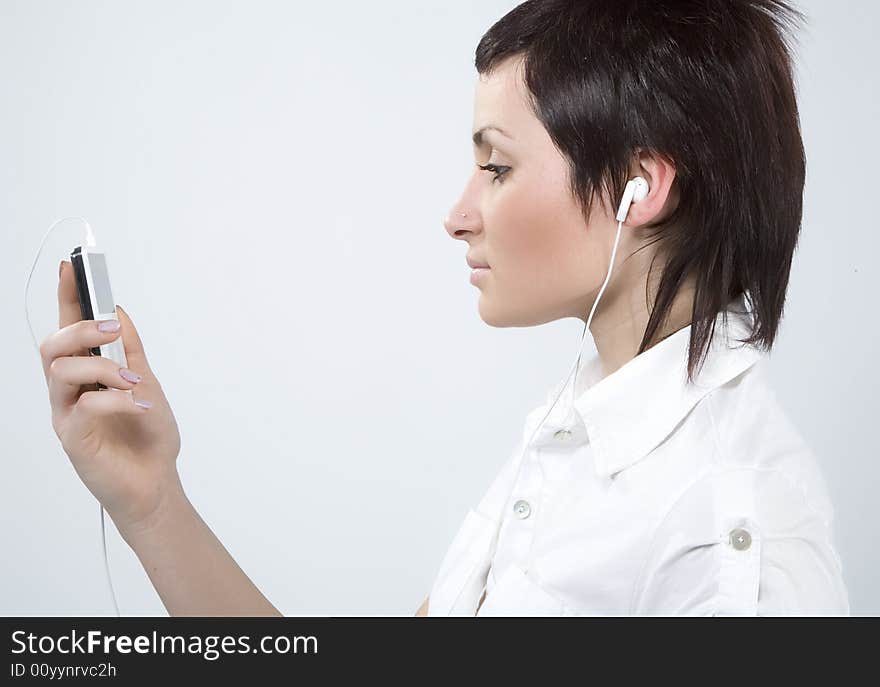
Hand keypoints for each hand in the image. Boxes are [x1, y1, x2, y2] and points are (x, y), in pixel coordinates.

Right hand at [39, 260, 182, 535]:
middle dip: (82, 328)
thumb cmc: (148, 438)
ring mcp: (66, 412)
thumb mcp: (147, 384)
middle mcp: (69, 390)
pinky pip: (84, 404)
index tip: (70, 266)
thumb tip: (119, 310)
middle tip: (115, 329)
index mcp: (87, 374)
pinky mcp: (72, 436)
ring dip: (102, 367)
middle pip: (52, 346)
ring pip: (60, 370)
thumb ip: (130, 351)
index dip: (66, 297)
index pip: (69, 329)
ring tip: (133, 382)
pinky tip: (140, 406)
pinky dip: (117, 399)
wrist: (156, 483)